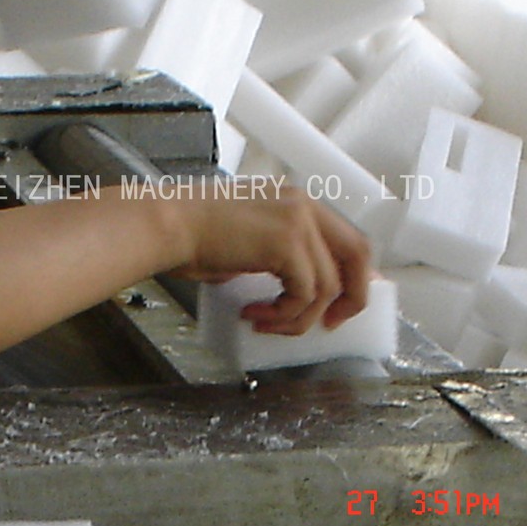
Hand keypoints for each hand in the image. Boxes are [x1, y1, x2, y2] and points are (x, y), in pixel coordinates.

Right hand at [167, 183, 371, 335]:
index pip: (345, 237)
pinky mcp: (287, 243)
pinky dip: (283, 314)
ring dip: (298, 316)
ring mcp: (298, 222)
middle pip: (357, 254)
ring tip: (266, 322)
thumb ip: (278, 256)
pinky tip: (255, 313)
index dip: (352, 275)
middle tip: (329, 323)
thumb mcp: (248, 239)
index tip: (340, 304)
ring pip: (327, 285)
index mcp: (295, 201)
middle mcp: (303, 205)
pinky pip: (303, 294)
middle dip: (351, 296)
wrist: (169, 225)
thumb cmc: (192, 233)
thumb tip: (296, 291)